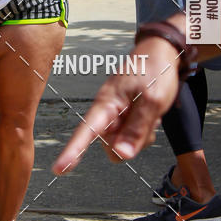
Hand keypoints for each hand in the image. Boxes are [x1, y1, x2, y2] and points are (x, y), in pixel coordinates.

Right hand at [53, 37, 180, 174]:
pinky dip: (143, 132)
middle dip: (131, 143)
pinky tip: (150, 115)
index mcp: (107, 103)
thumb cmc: (155, 71)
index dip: (72, 151)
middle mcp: (107, 111)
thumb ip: (137, 129)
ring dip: (139, 137)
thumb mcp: (152, 101)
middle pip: (110, 146)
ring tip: (151, 114)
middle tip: (149, 122)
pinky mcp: (124, 116)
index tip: (59, 168)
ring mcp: (116, 114)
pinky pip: (130, 137)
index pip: (86, 131)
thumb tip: (121, 155)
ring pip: (122, 144)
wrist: (161, 52)